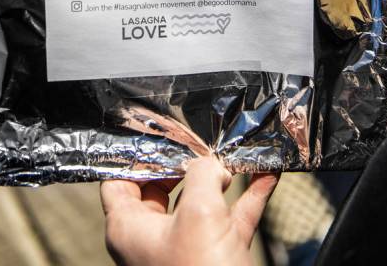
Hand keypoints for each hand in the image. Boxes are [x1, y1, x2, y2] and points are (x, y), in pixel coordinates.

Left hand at [100, 156, 278, 265]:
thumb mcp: (198, 213)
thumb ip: (202, 175)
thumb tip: (212, 165)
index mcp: (129, 228)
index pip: (120, 179)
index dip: (138, 154)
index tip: (161, 133)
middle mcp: (153, 238)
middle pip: (163, 185)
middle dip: (186, 161)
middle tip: (202, 141)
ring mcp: (186, 248)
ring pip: (201, 200)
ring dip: (221, 175)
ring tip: (235, 151)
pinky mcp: (218, 257)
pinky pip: (231, 217)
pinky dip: (247, 196)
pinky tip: (266, 173)